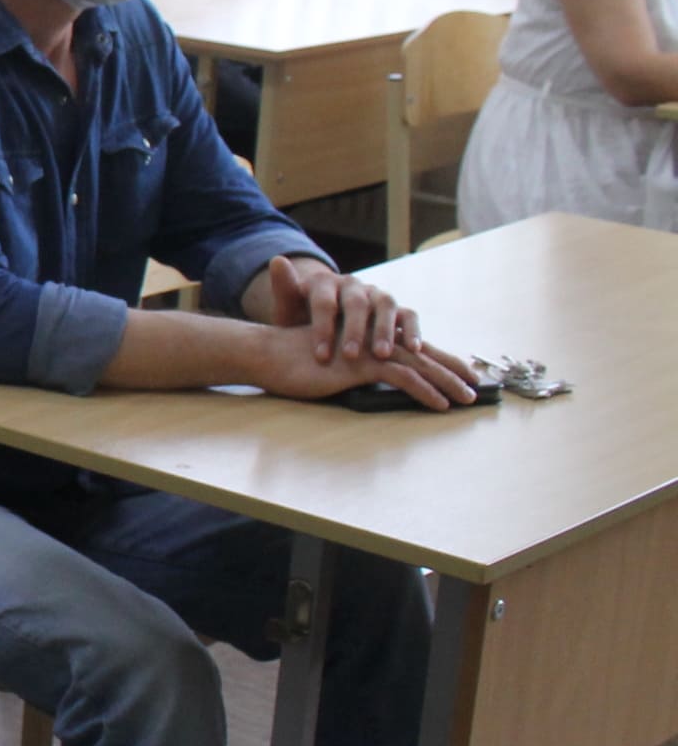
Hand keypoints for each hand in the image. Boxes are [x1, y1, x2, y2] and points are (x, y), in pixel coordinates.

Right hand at [249, 321, 481, 409]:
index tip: (459, 373)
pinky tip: (440, 404)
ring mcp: (368, 351)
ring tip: (467, 398)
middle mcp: (373, 342)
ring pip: (419, 364)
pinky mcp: (361, 364)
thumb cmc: (292, 364)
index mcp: (367, 341)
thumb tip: (371, 380)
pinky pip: (402, 377)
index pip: (411, 349)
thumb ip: (352, 371)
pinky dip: (425, 390)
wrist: (268, 355)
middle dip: (453, 368)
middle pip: (423, 354)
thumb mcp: (329, 368)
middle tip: (477, 385)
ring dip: (447, 382)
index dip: (438, 360)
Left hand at [258, 255, 423, 365]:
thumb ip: (284, 288)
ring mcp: (376, 294)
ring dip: (385, 330)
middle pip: (356, 303)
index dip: (322, 329)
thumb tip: (278, 259)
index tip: (320, 356)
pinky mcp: (395, 308)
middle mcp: (352, 285)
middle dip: (354, 330)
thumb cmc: (301, 319)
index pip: (324, 302)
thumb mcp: (288, 308)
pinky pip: (408, 315)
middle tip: (351, 356)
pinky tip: (414, 349)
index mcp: (324, 283)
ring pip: (385, 306)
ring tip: (381, 355)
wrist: (323, 319)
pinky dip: (413, 330)